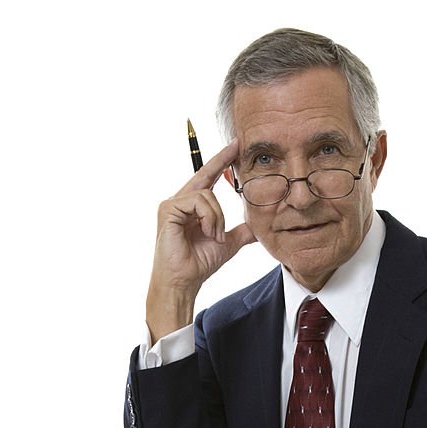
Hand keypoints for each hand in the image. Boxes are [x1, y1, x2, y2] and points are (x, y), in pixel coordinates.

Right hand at [146, 141, 256, 340]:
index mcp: (193, 207)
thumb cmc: (199, 264)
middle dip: (221, 160)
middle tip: (238, 146)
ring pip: (206, 194)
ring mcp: (172, 204)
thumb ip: (241, 232)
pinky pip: (198, 201)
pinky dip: (209, 218)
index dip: (221, 161)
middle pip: (205, 175)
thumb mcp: (227, 243)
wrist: (185, 281)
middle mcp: (180, 201)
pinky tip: (208, 233)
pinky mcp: (168, 210)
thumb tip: (259, 228)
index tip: (236, 146)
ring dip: (218, 217)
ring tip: (215, 235)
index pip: (208, 178)